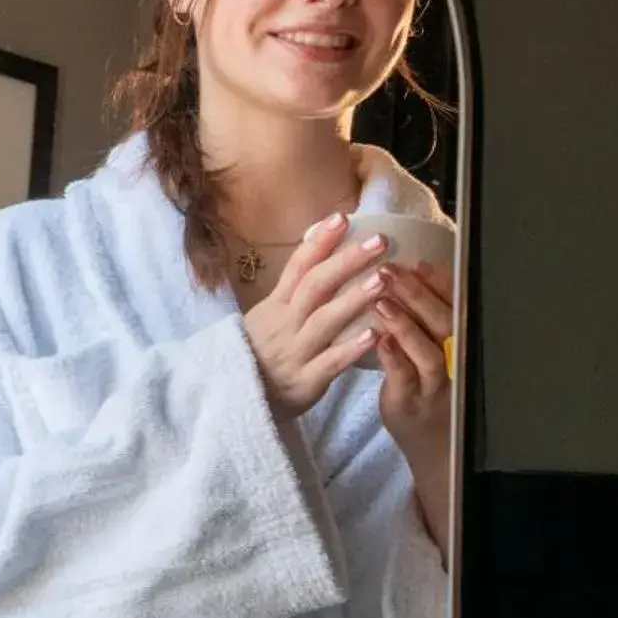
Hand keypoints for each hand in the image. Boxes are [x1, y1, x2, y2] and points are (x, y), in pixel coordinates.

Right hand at [242, 213, 392, 420]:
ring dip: (354, 299)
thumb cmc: (257, 355)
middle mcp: (284, 324)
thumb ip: (293, 294)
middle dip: (347, 261)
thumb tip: (319, 259)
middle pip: (315, 286)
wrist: (234, 399)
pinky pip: (330, 362)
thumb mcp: (266, 318)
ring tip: (383, 280)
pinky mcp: (305, 381)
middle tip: (379, 241)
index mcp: (275, 306)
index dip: (319, 242)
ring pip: (325, 321)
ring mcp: (294, 352)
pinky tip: (375, 335)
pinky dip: (352, 348)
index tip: (343, 217)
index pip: (297, 266)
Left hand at [374, 260, 454, 560]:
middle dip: (418, 294)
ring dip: (406, 323)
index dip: (438, 282)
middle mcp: (454, 360)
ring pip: (429, 352)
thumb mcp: (427, 346)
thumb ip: (419, 315)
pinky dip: (393, 357)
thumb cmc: (423, 381)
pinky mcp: (413, 404)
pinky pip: (405, 379)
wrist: (430, 439)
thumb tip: (400, 270)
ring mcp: (435, 385)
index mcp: (456, 341)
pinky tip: (377, 339)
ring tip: (379, 300)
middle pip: (444, 322)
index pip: (453, 305)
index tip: (417, 259)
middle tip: (388, 268)